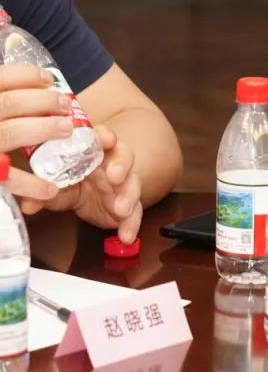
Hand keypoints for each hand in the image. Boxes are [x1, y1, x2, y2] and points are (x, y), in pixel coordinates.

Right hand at [0, 63, 77, 202]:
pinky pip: (7, 177)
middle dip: (43, 101)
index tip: (48, 79)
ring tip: (66, 128)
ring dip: (44, 129)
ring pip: (11, 132)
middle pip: (10, 103)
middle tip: (65, 104)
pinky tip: (51, 188)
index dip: (25, 76)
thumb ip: (2, 97)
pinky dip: (31, 184)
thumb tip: (29, 86)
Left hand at [20, 124, 142, 242]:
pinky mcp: (129, 203)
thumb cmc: (71, 181)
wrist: (88, 196)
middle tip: (114, 177)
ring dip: (128, 196)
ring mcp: (123, 183)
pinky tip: (126, 235)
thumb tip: (29, 203)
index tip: (106, 140)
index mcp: (92, 151)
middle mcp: (112, 163)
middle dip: (121, 166)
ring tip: (120, 209)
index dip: (104, 136)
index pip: (101, 136)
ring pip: (133, 184)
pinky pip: (136, 212)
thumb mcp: (54, 187)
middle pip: (124, 157)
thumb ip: (42, 194)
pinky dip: (132, 224)